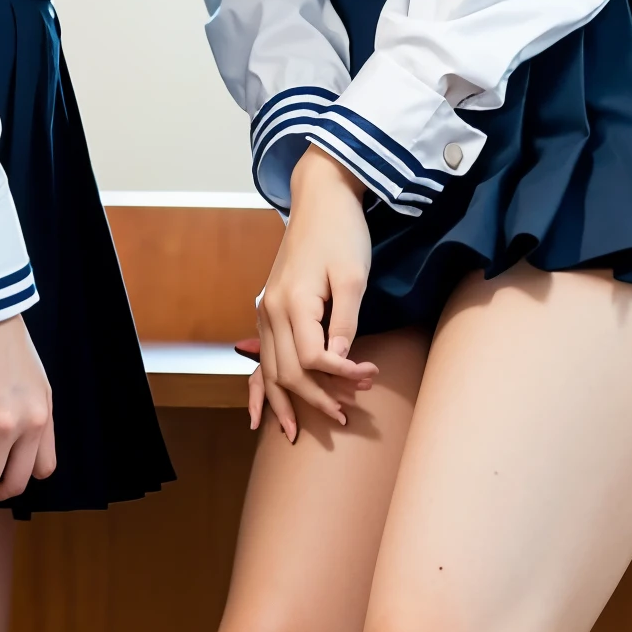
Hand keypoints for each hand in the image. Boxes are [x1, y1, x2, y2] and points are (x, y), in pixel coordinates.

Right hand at [256, 146, 377, 441]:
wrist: (321, 198)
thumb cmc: (341, 233)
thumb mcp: (353, 277)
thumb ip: (344, 323)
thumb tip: (338, 364)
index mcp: (292, 302)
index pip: (312, 359)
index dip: (341, 377)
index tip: (371, 377)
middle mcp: (271, 311)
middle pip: (287, 372)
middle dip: (315, 399)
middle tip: (347, 417)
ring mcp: (265, 311)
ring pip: (269, 370)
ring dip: (285, 402)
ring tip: (299, 433)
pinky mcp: (269, 309)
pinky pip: (261, 357)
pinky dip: (260, 387)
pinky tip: (259, 413)